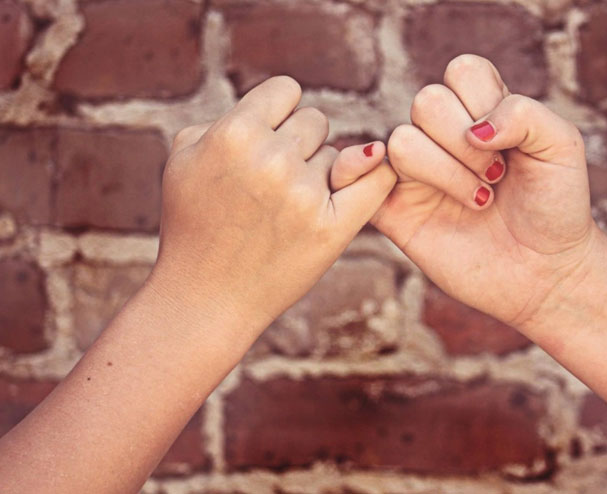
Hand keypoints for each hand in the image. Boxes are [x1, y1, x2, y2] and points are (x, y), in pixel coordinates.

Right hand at [151, 76, 396, 332]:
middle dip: (299, 144)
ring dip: (319, 174)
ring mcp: (304, 195)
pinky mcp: (332, 228)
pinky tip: (374, 169)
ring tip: (285, 208)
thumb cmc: (192, 225)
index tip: (270, 136)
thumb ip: (222, 119)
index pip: (287, 91)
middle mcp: (272, 159)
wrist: (204, 297)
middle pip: (315, 121)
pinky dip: (376, 173)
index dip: (279, 113)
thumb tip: (279, 105)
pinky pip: (377, 181)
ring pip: (338, 155)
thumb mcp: (182, 159)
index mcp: (234, 134)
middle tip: (273, 180)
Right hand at [346, 55, 595, 327]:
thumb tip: (474, 129)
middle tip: (495, 176)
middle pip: (427, 101)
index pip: (462, 71)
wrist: (545, 272)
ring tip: (479, 200)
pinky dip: (369, 177)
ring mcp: (416, 173)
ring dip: (447, 173)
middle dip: (467, 143)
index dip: (485, 103)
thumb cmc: (555, 207)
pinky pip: (357, 179)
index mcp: (479, 111)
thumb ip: (524, 113)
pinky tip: (422, 200)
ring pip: (401, 140)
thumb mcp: (562, 146)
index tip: (511, 145)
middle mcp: (442, 136)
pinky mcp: (394, 210)